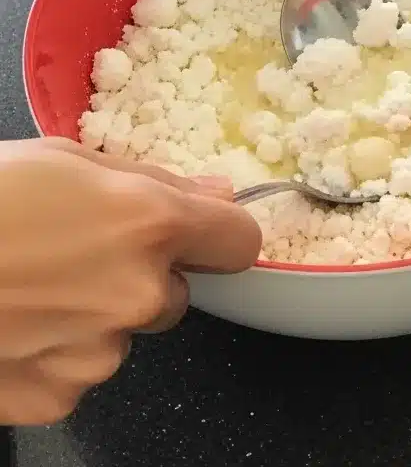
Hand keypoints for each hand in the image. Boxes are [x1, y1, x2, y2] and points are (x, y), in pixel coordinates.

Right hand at [0, 137, 260, 424]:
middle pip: (175, 292)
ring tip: (32, 288)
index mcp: (149, 226)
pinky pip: (80, 371)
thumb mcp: (66, 160)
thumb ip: (154, 182)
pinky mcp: (56, 397)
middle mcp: (138, 295)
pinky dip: (57, 355)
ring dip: (97, 316)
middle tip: (79, 255)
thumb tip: (216, 194)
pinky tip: (15, 325)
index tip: (202, 234)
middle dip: (142, 275)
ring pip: (125, 333)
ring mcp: (98, 354)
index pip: (241, 241)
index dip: (221, 235)